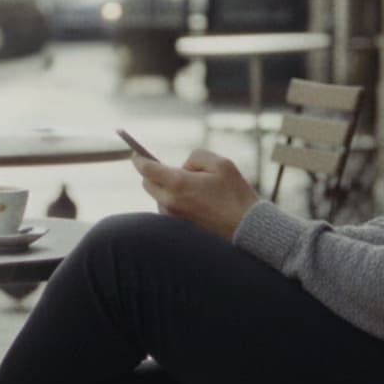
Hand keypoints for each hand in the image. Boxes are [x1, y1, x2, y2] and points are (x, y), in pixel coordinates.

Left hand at [131, 147, 257, 240]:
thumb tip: (182, 167)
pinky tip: (193, 203)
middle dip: (153, 174)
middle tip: (167, 169)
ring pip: (158, 198)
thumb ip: (195, 157)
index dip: (140, 159)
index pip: (147, 169)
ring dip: (165, 190)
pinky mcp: (178, 229)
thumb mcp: (221, 164)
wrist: (247, 229)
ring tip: (190, 189)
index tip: (136, 155)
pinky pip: (167, 211)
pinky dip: (174, 203)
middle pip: (147, 184)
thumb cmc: (236, 195)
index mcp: (178, 184)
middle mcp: (170, 202)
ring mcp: (173, 218)